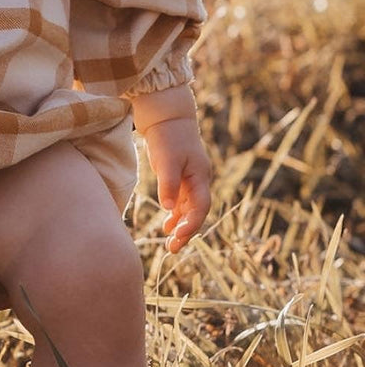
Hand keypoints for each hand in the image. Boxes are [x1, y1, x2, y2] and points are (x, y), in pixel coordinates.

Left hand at [141, 116, 210, 252]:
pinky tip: (166, 226)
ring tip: (169, 244)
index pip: (200, 206)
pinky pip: (180, 202)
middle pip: (196, 212)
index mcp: (200, 176)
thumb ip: (168, 184)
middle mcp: (198, 180)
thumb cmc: (168, 137)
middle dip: (186, 231)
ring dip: (180, 226)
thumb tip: (168, 208)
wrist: (166, 117)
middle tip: (173, 249)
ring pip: (188, 209)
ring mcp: (190, 180)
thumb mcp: (166, 160)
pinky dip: (174, 214)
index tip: (178, 236)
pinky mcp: (180, 177)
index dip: (191, 223)